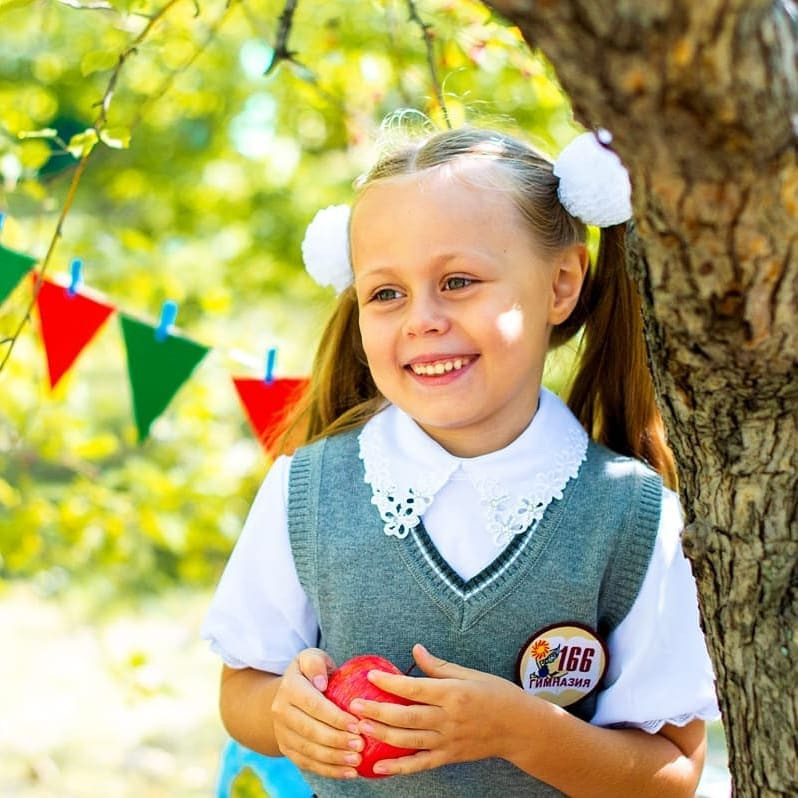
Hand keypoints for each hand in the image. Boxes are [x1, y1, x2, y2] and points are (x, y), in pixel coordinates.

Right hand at [271, 648, 364, 778]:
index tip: (357, 724)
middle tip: (361, 745)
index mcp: (289, 687)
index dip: (335, 717)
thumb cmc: (311, 673)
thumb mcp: (311, 658)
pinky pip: (308, 764)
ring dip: (335, 758)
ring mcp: (282, 733)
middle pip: (310, 731)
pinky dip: (329, 771)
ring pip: (309, 750)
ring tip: (358, 760)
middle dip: (337, 740)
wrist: (288, 695)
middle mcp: (281, 711)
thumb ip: (316, 663)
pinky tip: (349, 772)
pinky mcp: (287, 749)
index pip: (313, 704)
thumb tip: (321, 682)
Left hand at [349, 643, 526, 775]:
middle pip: (405, 716)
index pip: (414, 687)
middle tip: (352, 706)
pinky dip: (399, 767)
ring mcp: (448, 740)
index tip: (370, 677)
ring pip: (408, 740)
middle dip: (376, 712)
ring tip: (359, 729)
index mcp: (452, 693)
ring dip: (381, 735)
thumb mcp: (470, 673)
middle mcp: (448, 718)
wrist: (520, 728)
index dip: (389, 683)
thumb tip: (415, 650)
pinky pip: (420, 763)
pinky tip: (379, 767)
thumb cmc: (496, 694)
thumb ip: (439, 666)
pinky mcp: (449, 756)